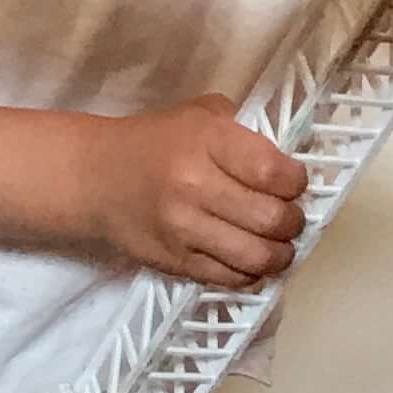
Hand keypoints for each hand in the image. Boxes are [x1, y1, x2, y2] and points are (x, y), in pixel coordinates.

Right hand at [86, 97, 308, 288]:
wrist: (95, 179)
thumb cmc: (155, 142)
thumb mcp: (199, 114)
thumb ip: (244, 130)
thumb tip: (287, 160)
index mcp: (206, 142)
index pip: (273, 173)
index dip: (296, 183)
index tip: (294, 183)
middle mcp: (195, 187)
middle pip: (271, 219)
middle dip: (293, 221)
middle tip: (290, 218)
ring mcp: (184, 230)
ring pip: (256, 257)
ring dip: (280, 255)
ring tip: (279, 245)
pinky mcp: (176, 262)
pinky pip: (230, 278)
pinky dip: (251, 273)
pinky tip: (251, 260)